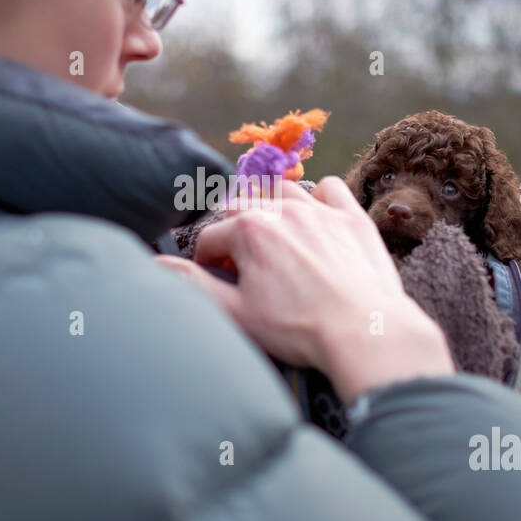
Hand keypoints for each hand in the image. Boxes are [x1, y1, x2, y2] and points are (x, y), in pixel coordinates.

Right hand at [155, 176, 455, 405]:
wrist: (364, 332)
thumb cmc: (298, 329)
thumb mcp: (235, 313)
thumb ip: (192, 285)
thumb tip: (156, 264)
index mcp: (250, 231)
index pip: (210, 237)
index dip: (206, 261)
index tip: (216, 279)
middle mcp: (284, 211)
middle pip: (243, 208)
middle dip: (235, 233)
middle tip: (242, 265)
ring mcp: (322, 211)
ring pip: (284, 192)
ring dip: (271, 209)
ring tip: (273, 239)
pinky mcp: (353, 219)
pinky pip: (331, 189)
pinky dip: (319, 198)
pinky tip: (315, 219)